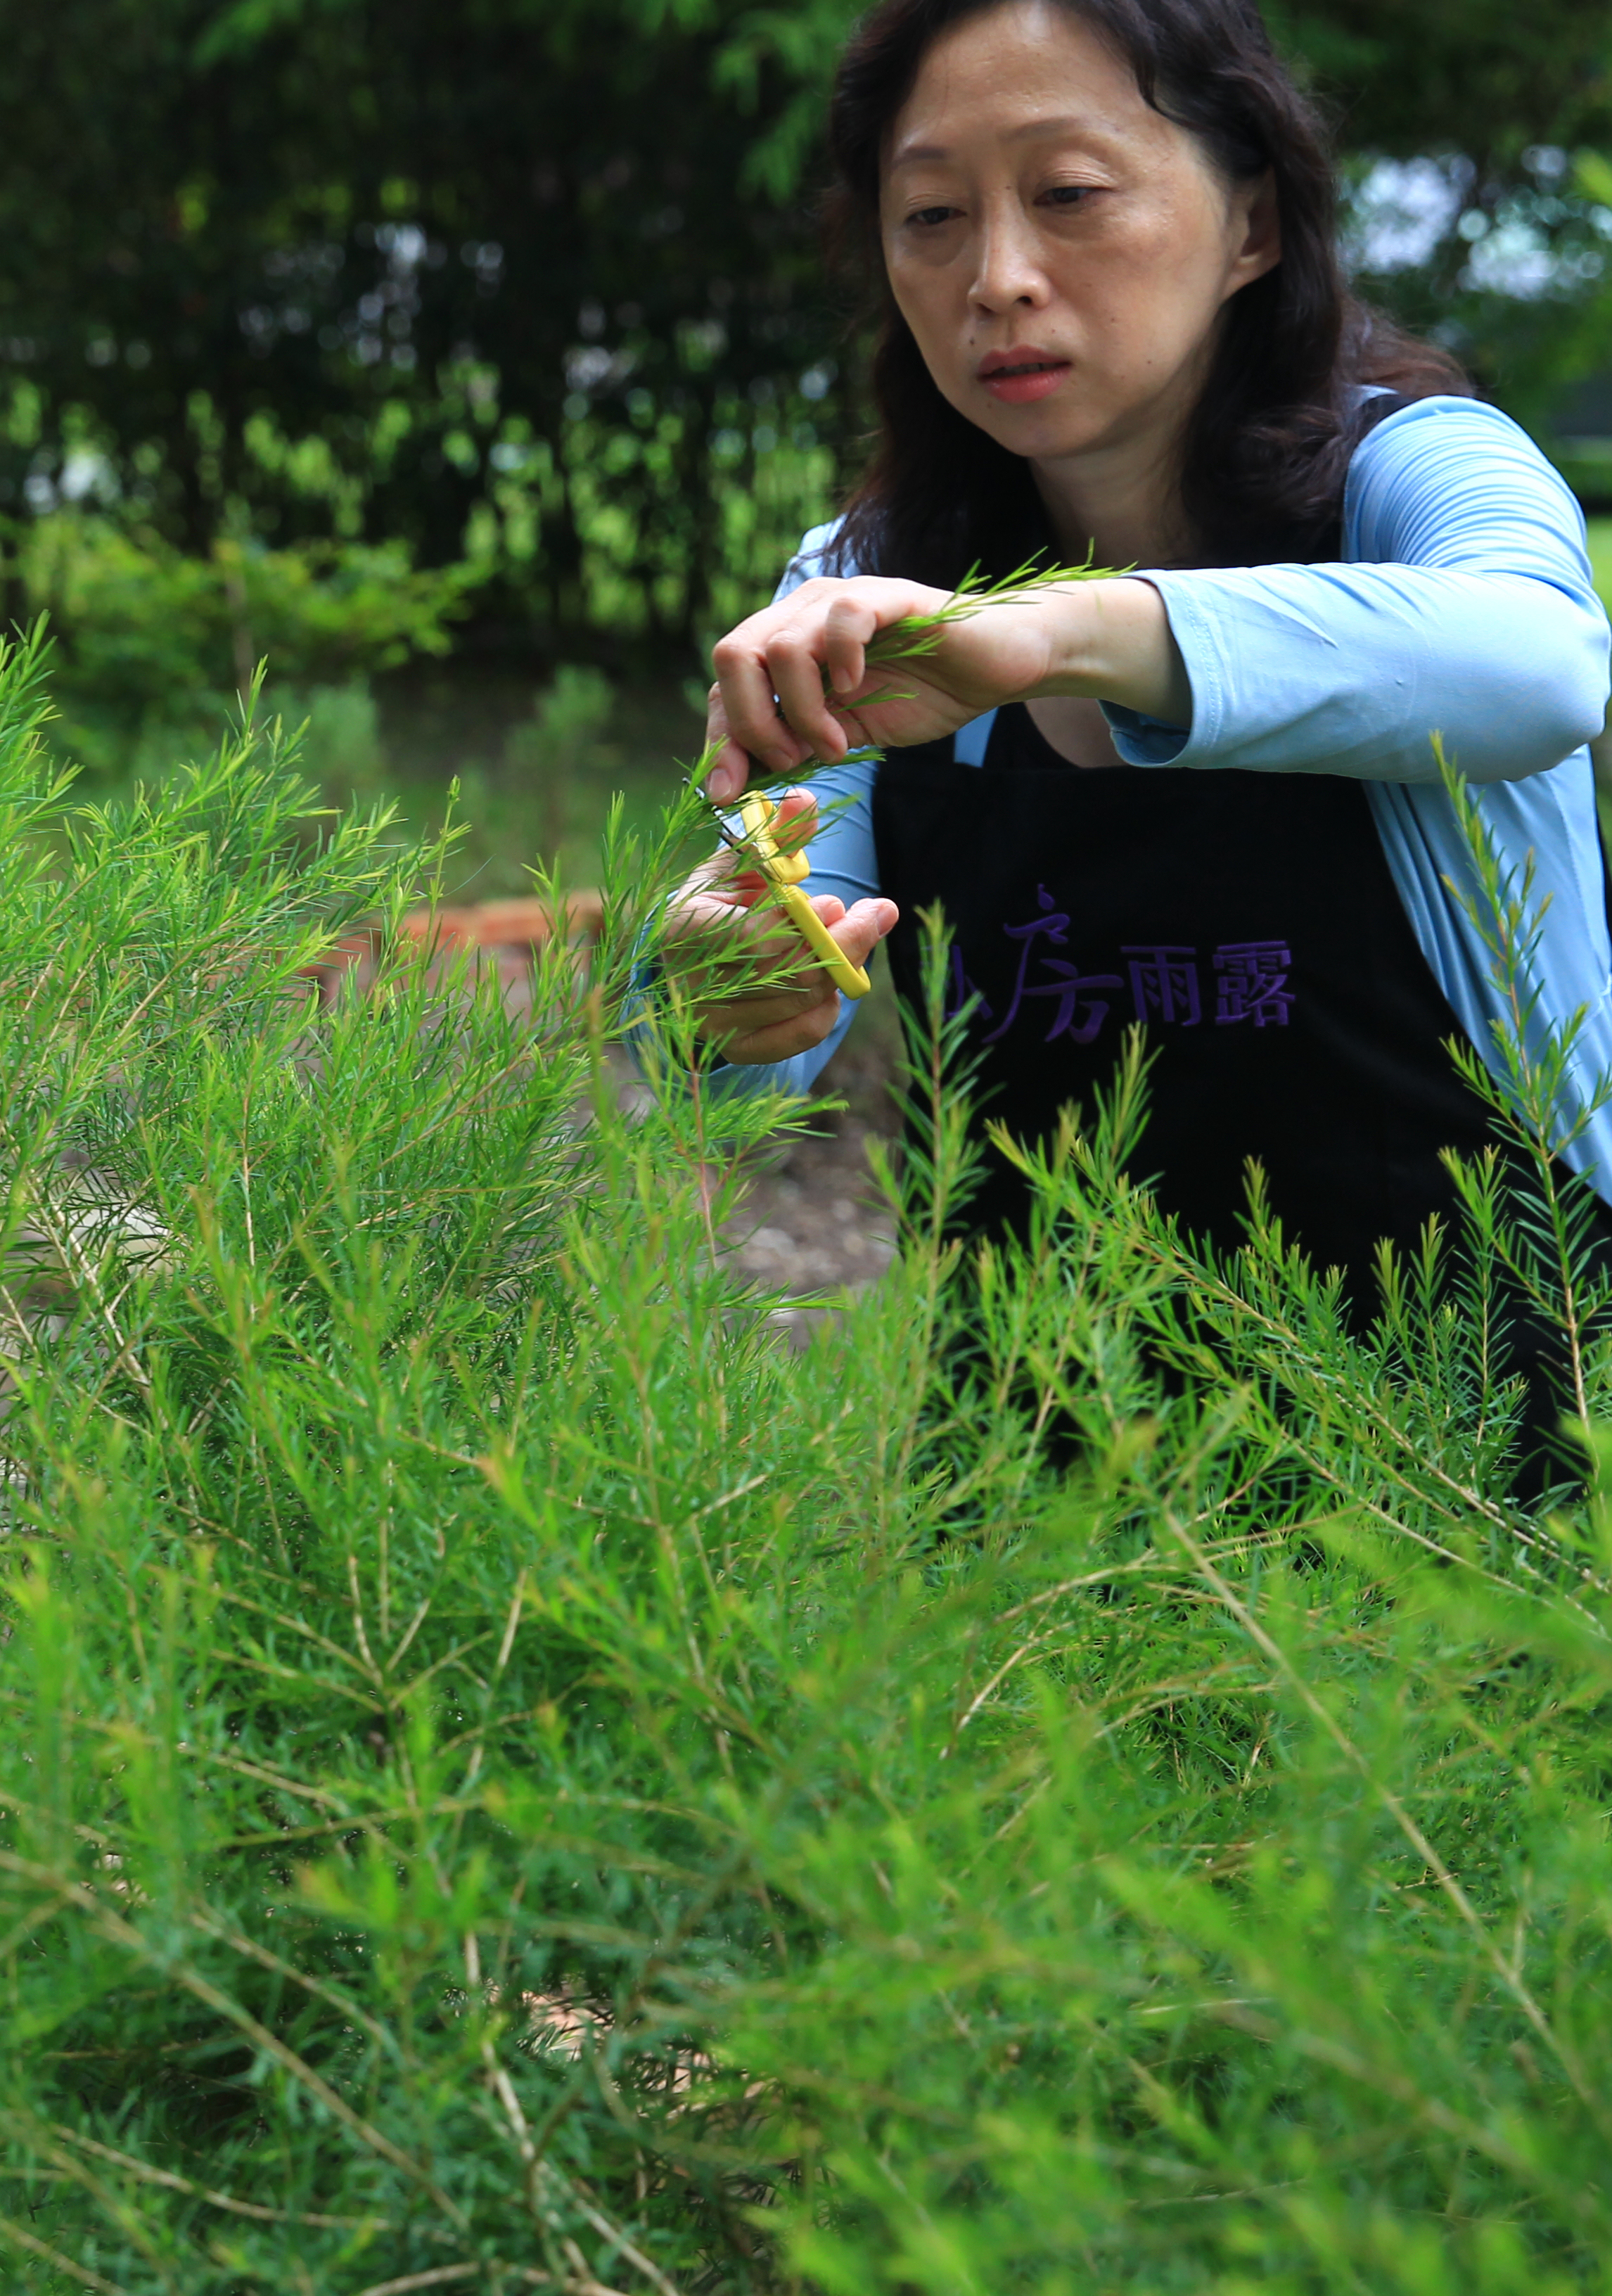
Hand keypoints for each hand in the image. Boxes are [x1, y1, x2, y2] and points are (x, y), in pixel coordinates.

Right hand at [659, 791, 898, 1063]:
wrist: (678, 966)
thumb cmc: (713, 905)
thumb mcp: (737, 864)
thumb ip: (773, 835)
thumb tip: (806, 799)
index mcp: (686, 929)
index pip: (761, 938)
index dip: (811, 925)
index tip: (841, 903)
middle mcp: (696, 985)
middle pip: (794, 973)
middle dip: (847, 941)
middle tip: (874, 913)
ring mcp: (717, 1024)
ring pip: (805, 1001)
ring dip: (843, 965)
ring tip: (849, 933)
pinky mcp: (740, 1050)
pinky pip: (802, 1032)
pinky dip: (828, 1004)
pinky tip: (831, 977)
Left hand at [702, 572, 1187, 800]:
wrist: (993, 669)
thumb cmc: (920, 697)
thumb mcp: (843, 736)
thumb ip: (791, 748)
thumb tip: (734, 787)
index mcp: (785, 644)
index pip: (725, 682)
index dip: (719, 738)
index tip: (729, 793)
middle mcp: (802, 613)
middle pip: (732, 656)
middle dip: (750, 724)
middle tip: (791, 761)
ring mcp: (841, 601)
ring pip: (782, 647)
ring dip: (801, 711)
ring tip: (836, 743)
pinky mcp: (887, 597)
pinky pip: (842, 616)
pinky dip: (841, 662)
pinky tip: (856, 689)